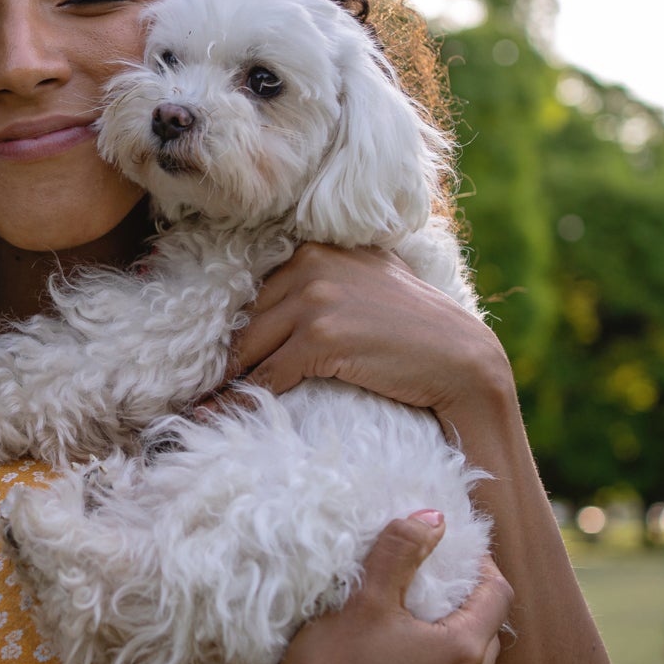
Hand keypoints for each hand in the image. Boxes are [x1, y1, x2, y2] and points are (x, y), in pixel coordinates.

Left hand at [230, 243, 511, 417]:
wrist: (461, 358)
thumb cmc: (417, 327)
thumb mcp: (369, 279)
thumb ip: (328, 276)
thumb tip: (282, 296)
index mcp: (317, 248)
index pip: (259, 294)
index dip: (240, 331)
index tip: (218, 361)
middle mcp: (310, 264)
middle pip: (247, 320)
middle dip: (228, 359)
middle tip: (202, 389)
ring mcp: (315, 299)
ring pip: (250, 349)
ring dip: (230, 382)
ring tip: (207, 407)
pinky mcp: (320, 337)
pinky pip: (268, 374)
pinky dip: (248, 399)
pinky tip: (231, 415)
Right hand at [256, 512, 511, 663]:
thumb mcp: (364, 602)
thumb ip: (400, 552)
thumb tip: (434, 517)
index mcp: (462, 653)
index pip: (497, 595)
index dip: (482, 565)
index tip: (456, 550)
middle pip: (485, 635)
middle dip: (466, 604)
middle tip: (434, 582)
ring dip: (447, 646)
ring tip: (410, 627)